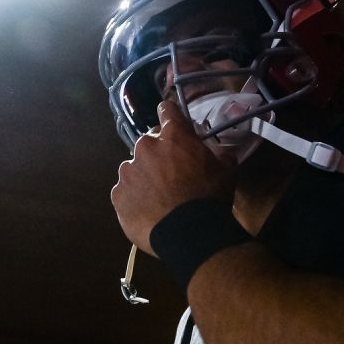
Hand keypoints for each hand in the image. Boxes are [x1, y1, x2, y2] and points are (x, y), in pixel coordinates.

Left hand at [111, 101, 236, 254]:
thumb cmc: (209, 198)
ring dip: (145, 177)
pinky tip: (148, 210)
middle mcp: (146, 147)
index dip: (171, 117)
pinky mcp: (117, 194)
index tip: (173, 125)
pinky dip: (134, 197)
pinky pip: (125, 191)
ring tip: (158, 197)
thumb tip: (221, 152)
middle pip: (150, 143)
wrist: (188, 234)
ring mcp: (128, 171)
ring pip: (135, 168)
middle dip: (159, 154)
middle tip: (172, 174)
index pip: (167, 110)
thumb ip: (220, 155)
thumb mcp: (226, 171)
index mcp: (173, 136)